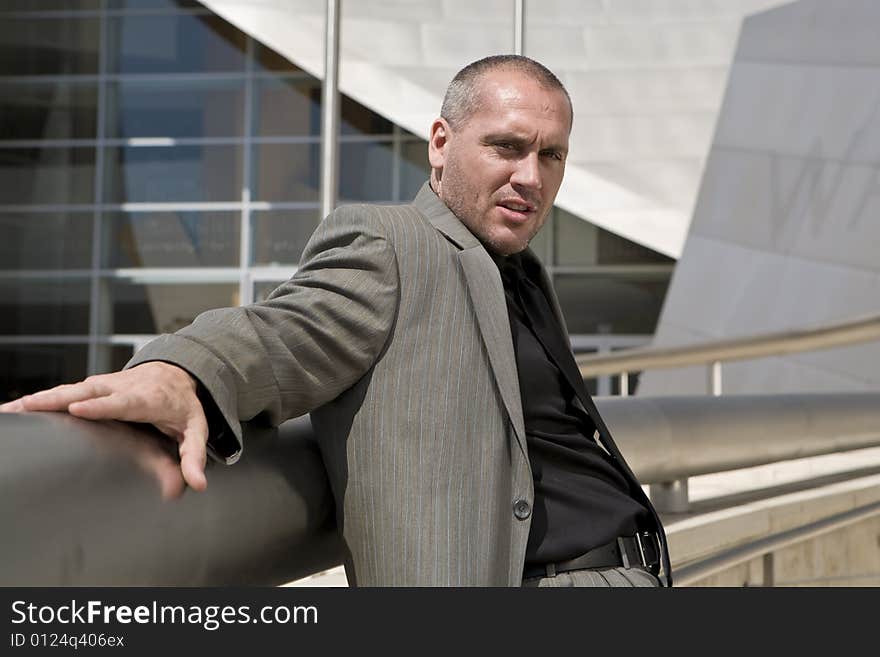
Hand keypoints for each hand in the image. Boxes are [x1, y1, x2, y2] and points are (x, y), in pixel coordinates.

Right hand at [0, 362, 209, 490]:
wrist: (176, 373)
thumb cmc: (183, 406)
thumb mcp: (196, 430)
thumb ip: (194, 457)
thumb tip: (196, 485)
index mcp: (147, 399)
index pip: (123, 402)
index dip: (101, 406)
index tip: (77, 409)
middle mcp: (122, 388)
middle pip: (88, 393)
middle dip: (59, 399)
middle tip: (30, 406)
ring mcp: (106, 385)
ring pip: (71, 390)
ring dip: (41, 399)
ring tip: (14, 410)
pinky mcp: (93, 386)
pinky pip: (64, 392)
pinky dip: (41, 399)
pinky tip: (16, 409)